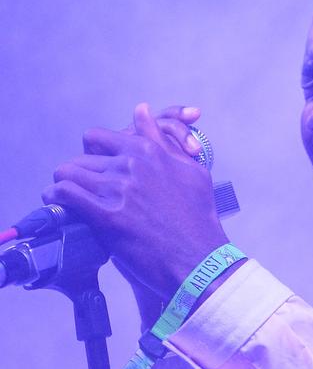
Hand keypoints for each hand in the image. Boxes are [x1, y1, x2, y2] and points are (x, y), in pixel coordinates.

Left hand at [42, 103, 228, 300]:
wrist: (199, 257)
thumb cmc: (198, 217)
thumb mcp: (190, 171)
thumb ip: (161, 139)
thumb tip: (141, 110)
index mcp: (150, 150)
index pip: (100, 138)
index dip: (94, 154)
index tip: (96, 169)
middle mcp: (132, 164)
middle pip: (82, 156)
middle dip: (80, 172)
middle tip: (84, 189)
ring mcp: (119, 189)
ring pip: (68, 172)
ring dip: (65, 184)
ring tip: (68, 198)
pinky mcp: (107, 216)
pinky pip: (65, 194)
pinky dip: (56, 198)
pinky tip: (60, 206)